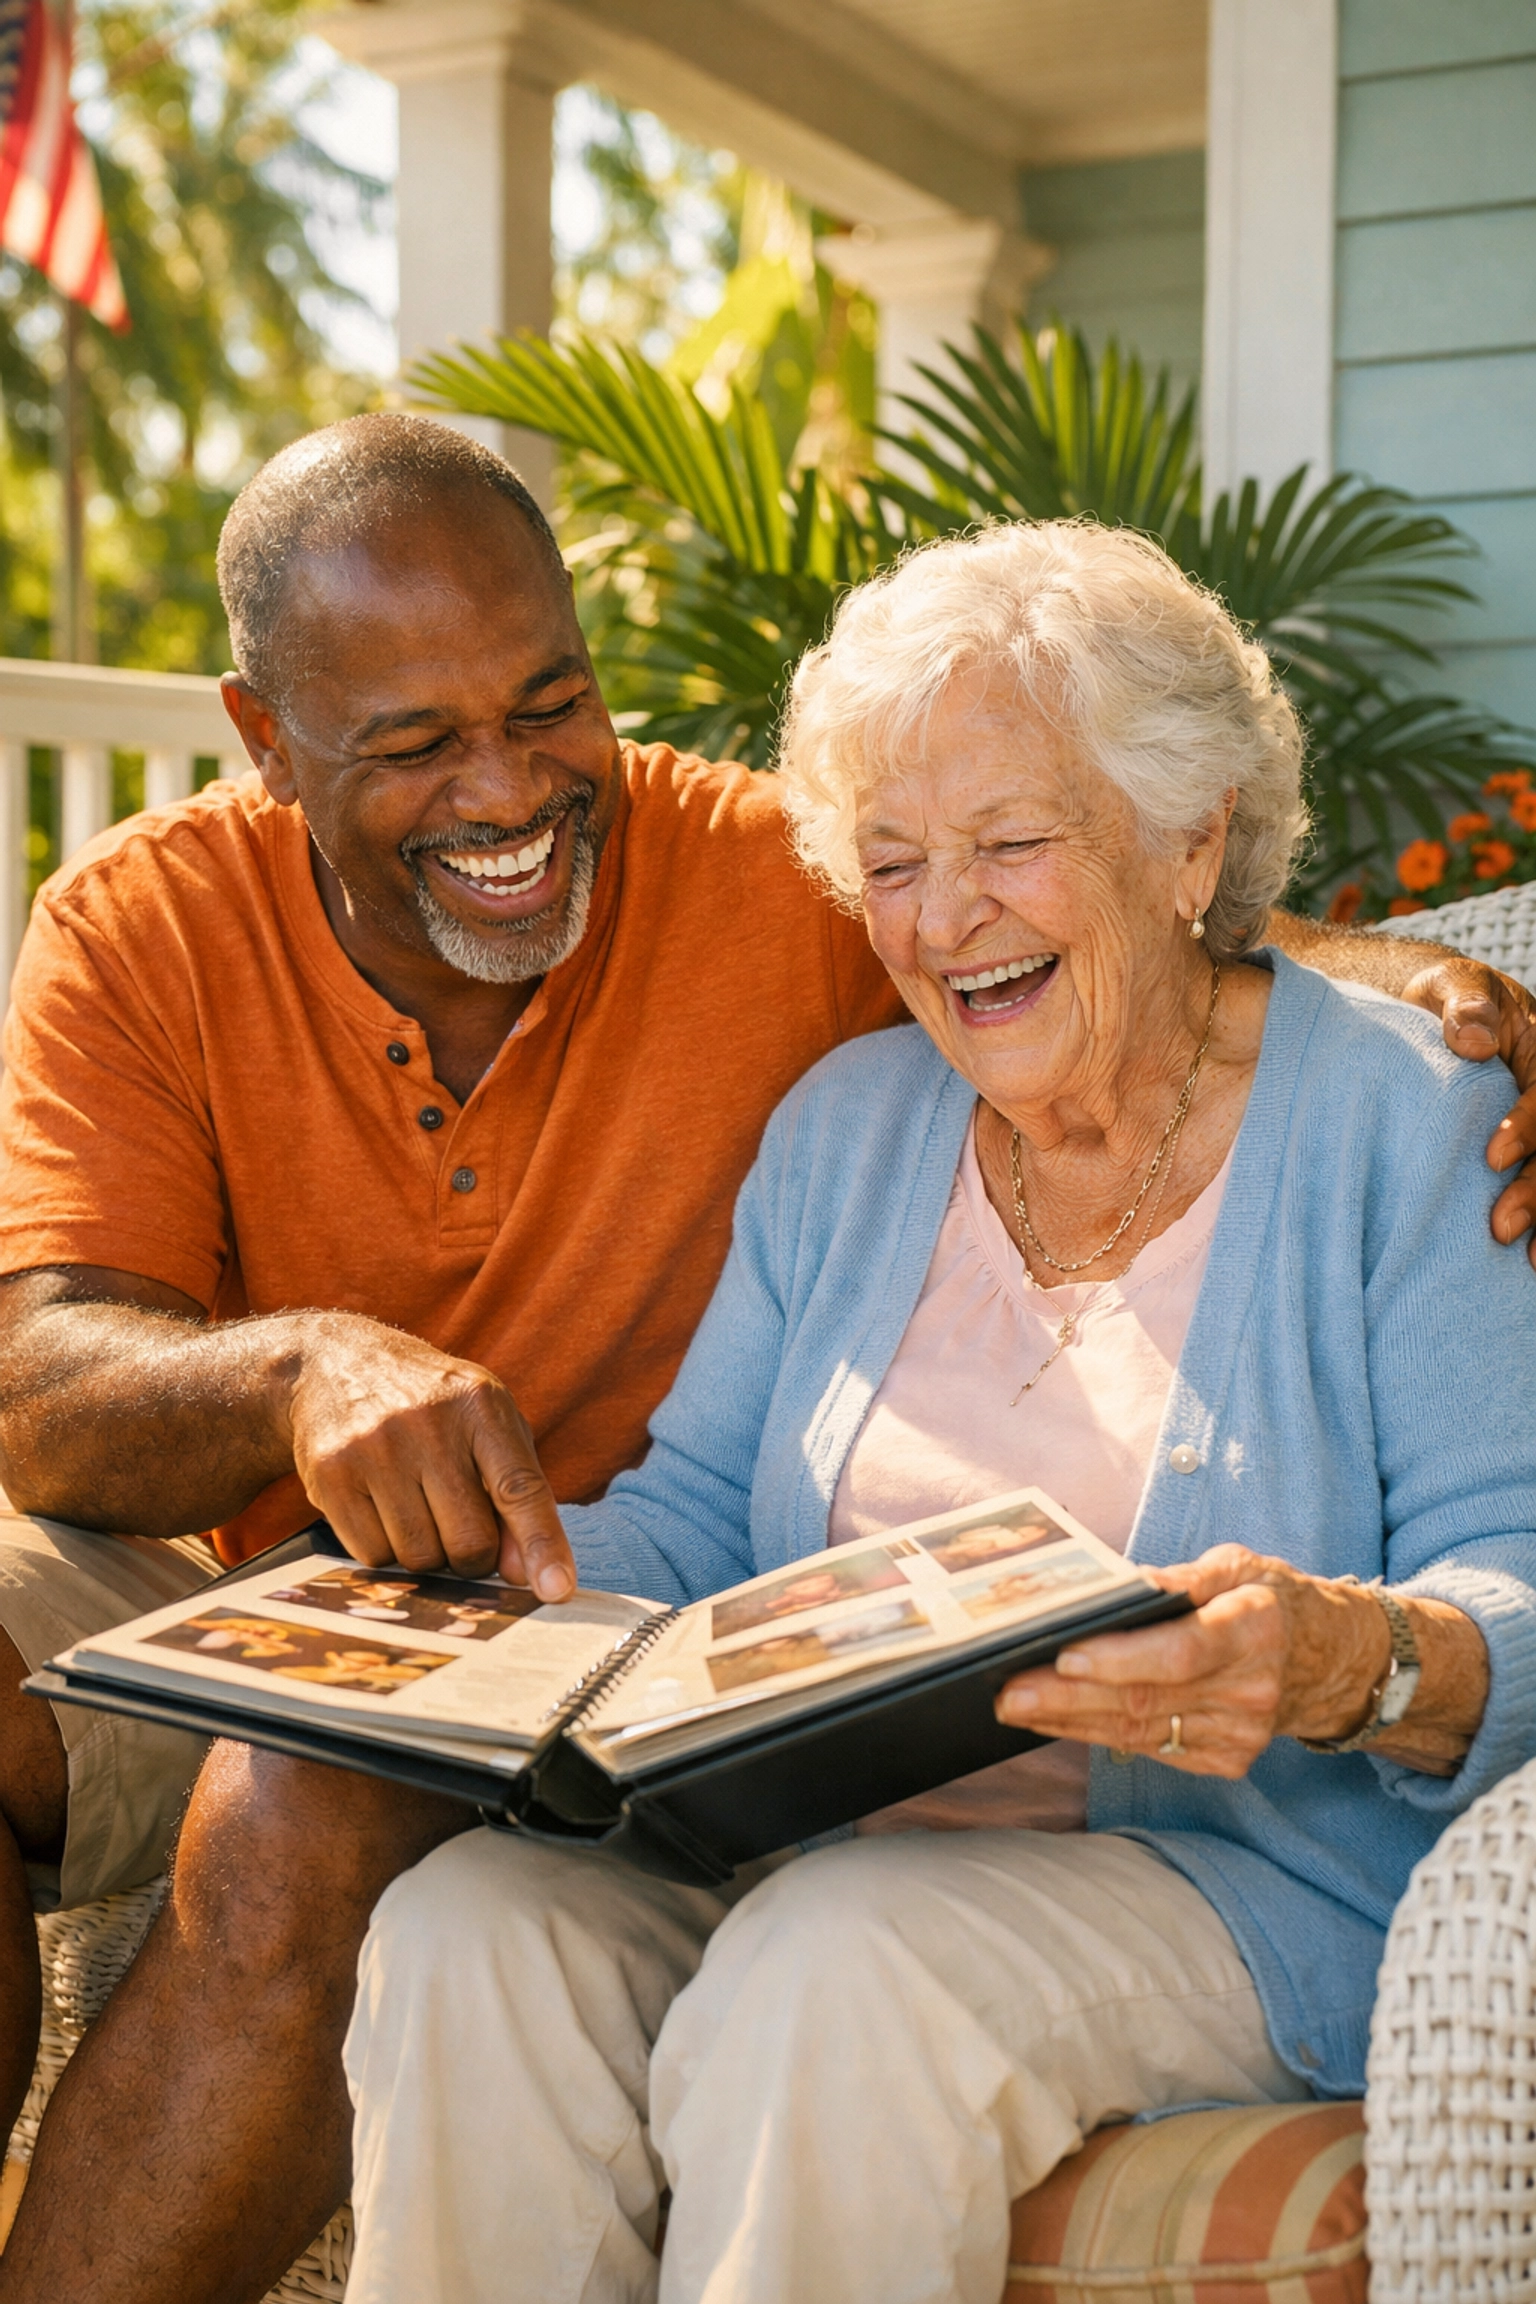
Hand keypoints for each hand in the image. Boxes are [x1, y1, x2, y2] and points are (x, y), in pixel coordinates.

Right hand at [276, 1313, 574, 1595]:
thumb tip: (523, 1571)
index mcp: (479, 1404)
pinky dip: (385, 1550)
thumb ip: (516, 1490)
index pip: (519, 1488)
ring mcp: (374, 1448)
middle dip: (473, 1556)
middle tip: (461, 1531)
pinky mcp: (331, 1475)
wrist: (335, 1364)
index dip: (542, 1543)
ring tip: (416, 1507)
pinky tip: (381, 1508)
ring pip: (419, 1557)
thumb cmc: (431, 1405)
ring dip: (427, 1553)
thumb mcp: (486, 1424)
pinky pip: (373, 1556)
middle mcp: (427, 1424)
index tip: (556, 1590)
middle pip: (469, 1541)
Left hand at [994, 1546, 1390, 1776]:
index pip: (1179, 1652)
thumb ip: (1182, 1577)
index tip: (1062, 1655)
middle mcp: (1250, 1690)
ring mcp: (1240, 1734)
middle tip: (1007, 1692)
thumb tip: (1118, 1588)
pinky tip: (1057, 1721)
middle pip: (1146, 1700)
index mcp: (1254, 1629)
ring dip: (1070, 1721)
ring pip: (1139, 1732)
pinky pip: (1150, 1749)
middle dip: (1067, 1699)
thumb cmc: (1268, 1600)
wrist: (1326, 1659)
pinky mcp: (1225, 1759)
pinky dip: (1098, 1735)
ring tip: (1014, 1705)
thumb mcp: (1237, 1565)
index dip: (1119, 1659)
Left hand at [1404, 955, 1535, 1263]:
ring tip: (1533, 1262)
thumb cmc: (1443, 998)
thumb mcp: (1450, 986)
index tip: (1490, 1159)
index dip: (1529, 1128)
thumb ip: (1462, 1006)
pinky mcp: (1530, 1152)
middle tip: (1501, 1228)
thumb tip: (1472, 1043)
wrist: (1437, 1010)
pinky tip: (1532, 1263)